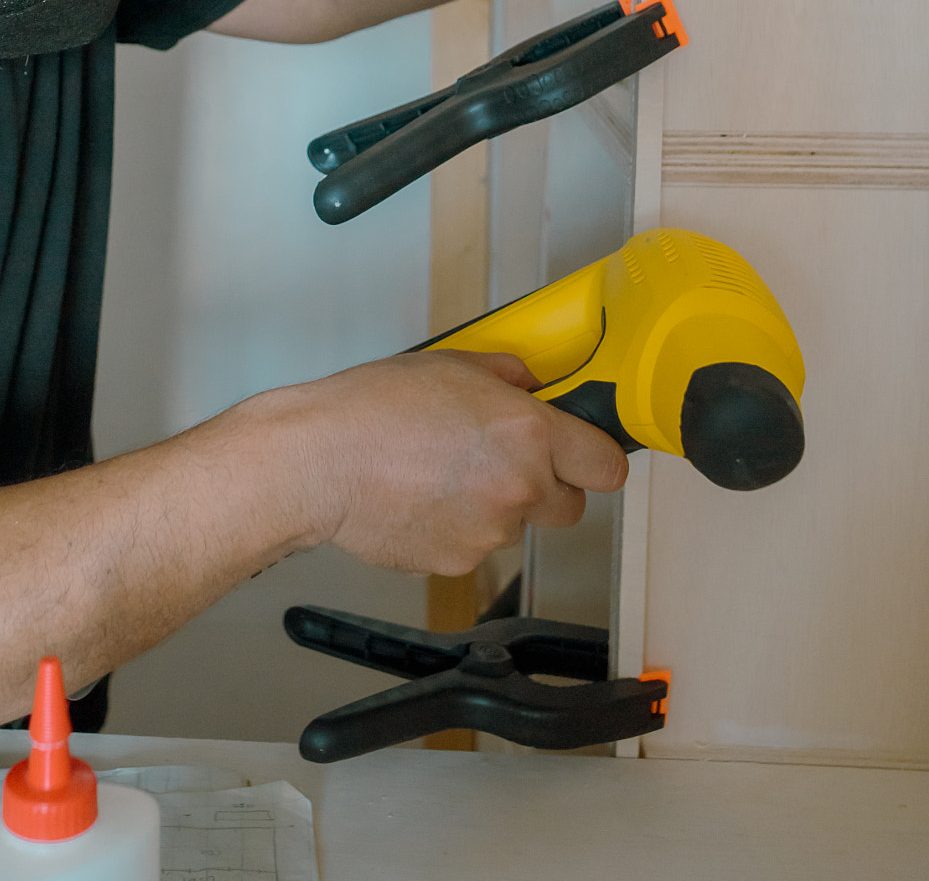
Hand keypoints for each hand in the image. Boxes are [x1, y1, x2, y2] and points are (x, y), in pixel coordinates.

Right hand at [290, 350, 629, 576]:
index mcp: (528, 432)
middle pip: (571, 506)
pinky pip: (475, 547)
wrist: (320, 462)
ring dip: (495, 507)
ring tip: (439, 476)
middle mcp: (520, 486)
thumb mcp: (449, 365)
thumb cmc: (374, 406)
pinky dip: (456, 529)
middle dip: (545, 486)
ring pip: (517, 526)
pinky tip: (419, 500)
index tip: (581, 453)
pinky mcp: (459, 563)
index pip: (608, 466)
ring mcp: (491, 533)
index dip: (596, 458)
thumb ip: (505, 376)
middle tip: (500, 462)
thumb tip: (530, 385)